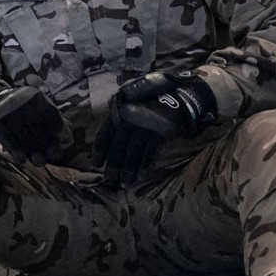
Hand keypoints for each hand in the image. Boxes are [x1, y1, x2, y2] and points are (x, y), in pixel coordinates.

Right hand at [0, 85, 64, 165]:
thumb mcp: (40, 110)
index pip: (50, 112)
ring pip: (23, 134)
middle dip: (47, 142)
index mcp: (34, 95)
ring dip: (33, 150)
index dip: (59, 127)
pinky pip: (8, 139)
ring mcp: (6, 110)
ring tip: (40, 162)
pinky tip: (23, 160)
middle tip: (54, 156)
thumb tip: (68, 140)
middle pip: (37, 124)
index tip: (65, 141)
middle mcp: (20, 99)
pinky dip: (17, 151)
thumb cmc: (25, 111)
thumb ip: (55, 122)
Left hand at [95, 70, 216, 185]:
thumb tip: (109, 128)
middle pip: (118, 147)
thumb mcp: (129, 98)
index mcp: (119, 110)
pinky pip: (149, 153)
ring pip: (133, 153)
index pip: (105, 134)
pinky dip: (144, 165)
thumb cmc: (151, 95)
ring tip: (124, 183)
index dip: (99, 151)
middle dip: (113, 166)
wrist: (179, 93)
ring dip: (128, 170)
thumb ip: (118, 111)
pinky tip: (140, 175)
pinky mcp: (160, 133)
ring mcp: (145, 126)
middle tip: (110, 181)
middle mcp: (130, 119)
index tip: (96, 164)